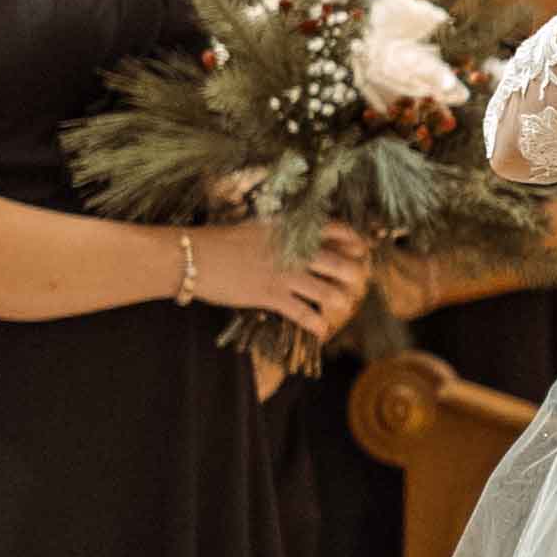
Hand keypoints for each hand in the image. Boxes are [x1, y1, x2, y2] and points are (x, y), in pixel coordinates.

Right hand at [200, 226, 373, 349]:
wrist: (193, 255)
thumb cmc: (220, 240)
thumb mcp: (257, 227)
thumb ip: (282, 232)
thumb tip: (302, 240)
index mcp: (289, 228)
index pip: (334, 229)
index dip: (354, 240)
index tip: (363, 249)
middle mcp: (292, 249)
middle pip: (339, 262)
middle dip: (354, 274)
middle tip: (357, 282)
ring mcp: (283, 274)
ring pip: (327, 291)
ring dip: (339, 301)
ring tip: (341, 305)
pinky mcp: (270, 295)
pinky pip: (304, 313)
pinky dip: (317, 324)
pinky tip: (322, 329)